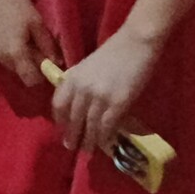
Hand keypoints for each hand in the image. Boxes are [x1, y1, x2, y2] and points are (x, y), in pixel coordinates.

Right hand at [0, 0, 58, 90]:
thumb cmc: (14, 1)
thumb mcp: (36, 20)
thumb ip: (47, 45)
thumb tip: (57, 63)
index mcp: (15, 53)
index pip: (30, 80)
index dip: (39, 75)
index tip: (44, 63)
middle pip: (17, 70)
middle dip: (25, 61)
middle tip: (29, 41)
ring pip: (3, 60)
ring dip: (10, 53)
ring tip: (11, 31)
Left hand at [52, 29, 158, 156]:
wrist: (135, 43)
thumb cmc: (114, 52)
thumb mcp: (88, 66)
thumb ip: (79, 83)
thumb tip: (78, 105)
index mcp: (72, 77)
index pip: (58, 105)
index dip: (59, 121)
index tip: (62, 129)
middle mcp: (82, 89)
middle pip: (72, 119)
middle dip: (72, 135)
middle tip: (71, 147)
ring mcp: (99, 97)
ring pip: (89, 126)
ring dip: (88, 141)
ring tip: (87, 150)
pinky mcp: (117, 103)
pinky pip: (106, 126)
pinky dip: (104, 137)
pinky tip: (104, 144)